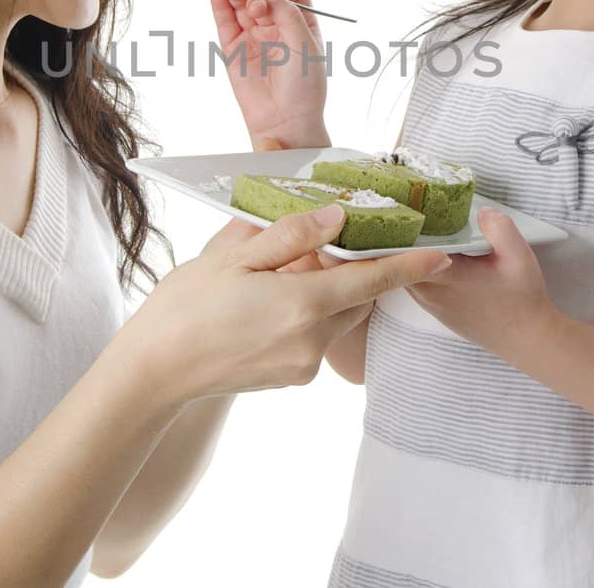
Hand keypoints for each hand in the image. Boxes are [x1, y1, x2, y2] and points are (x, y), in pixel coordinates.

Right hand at [123, 205, 451, 404]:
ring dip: (328, 291)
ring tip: (281, 270)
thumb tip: (337, 216)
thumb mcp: (232, 256)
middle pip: (357, 298)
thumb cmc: (183, 308)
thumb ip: (291, 235)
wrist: (153, 373)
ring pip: (337, 317)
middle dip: (354, 269)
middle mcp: (311, 341)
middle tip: (325, 241)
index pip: (372, 280)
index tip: (441, 253)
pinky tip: (267, 300)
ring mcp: (303, 365)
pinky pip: (316, 337)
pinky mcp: (291, 377)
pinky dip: (309, 313)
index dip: (409, 266)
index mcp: (301, 305)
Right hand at [209, 0, 328, 149]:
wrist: (285, 120)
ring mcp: (254, 36)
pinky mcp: (234, 48)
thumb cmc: (304, 88)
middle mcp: (277, 26)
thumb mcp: (306, 47)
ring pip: (242, 6)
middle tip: (258, 10)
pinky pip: (225, 22)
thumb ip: (290, 17)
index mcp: (301, 22)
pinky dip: (220, 5)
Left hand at [405, 207, 561, 358]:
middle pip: (401, 259)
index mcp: (446, 275)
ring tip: (422, 231)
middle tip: (411, 215)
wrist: (525, 338)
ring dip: (412, 254)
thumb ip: (499, 227)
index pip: (407, 249)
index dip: (403, 228)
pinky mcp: (437, 310)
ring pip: (408, 272)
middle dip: (404, 237)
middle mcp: (431, 292)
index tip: (407, 210)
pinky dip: (421, 268)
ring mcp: (431, 304)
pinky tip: (437, 256)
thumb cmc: (522, 299)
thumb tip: (481, 211)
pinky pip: (418, 284)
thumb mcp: (518, 256)